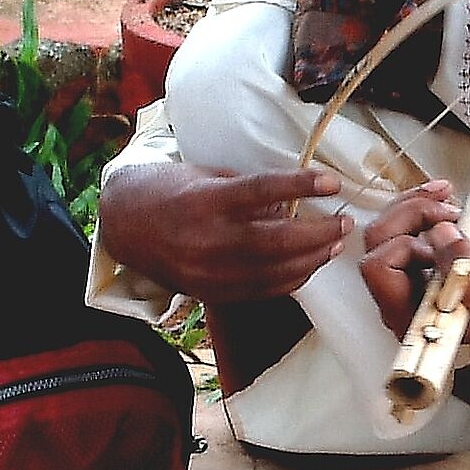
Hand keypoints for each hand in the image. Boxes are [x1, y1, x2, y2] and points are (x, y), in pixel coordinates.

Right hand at [98, 163, 352, 301]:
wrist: (125, 226)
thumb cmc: (171, 191)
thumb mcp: (206, 175)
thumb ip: (248, 188)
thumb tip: (294, 198)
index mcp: (205, 200)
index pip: (262, 191)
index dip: (300, 186)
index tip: (332, 182)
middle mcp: (207, 239)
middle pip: (277, 241)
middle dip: (319, 233)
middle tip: (343, 222)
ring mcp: (209, 272)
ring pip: (275, 271)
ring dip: (313, 259)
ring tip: (334, 243)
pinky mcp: (211, 294)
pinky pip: (263, 290)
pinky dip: (292, 279)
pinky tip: (309, 265)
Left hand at [361, 181, 469, 344]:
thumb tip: (440, 235)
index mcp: (414, 318)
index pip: (379, 270)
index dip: (407, 246)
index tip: (444, 243)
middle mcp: (404, 298)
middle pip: (379, 242)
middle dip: (411, 215)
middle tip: (449, 212)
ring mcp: (410, 275)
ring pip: (387, 226)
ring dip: (416, 204)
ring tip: (447, 201)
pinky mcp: (420, 255)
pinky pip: (402, 221)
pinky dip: (422, 202)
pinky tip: (444, 197)